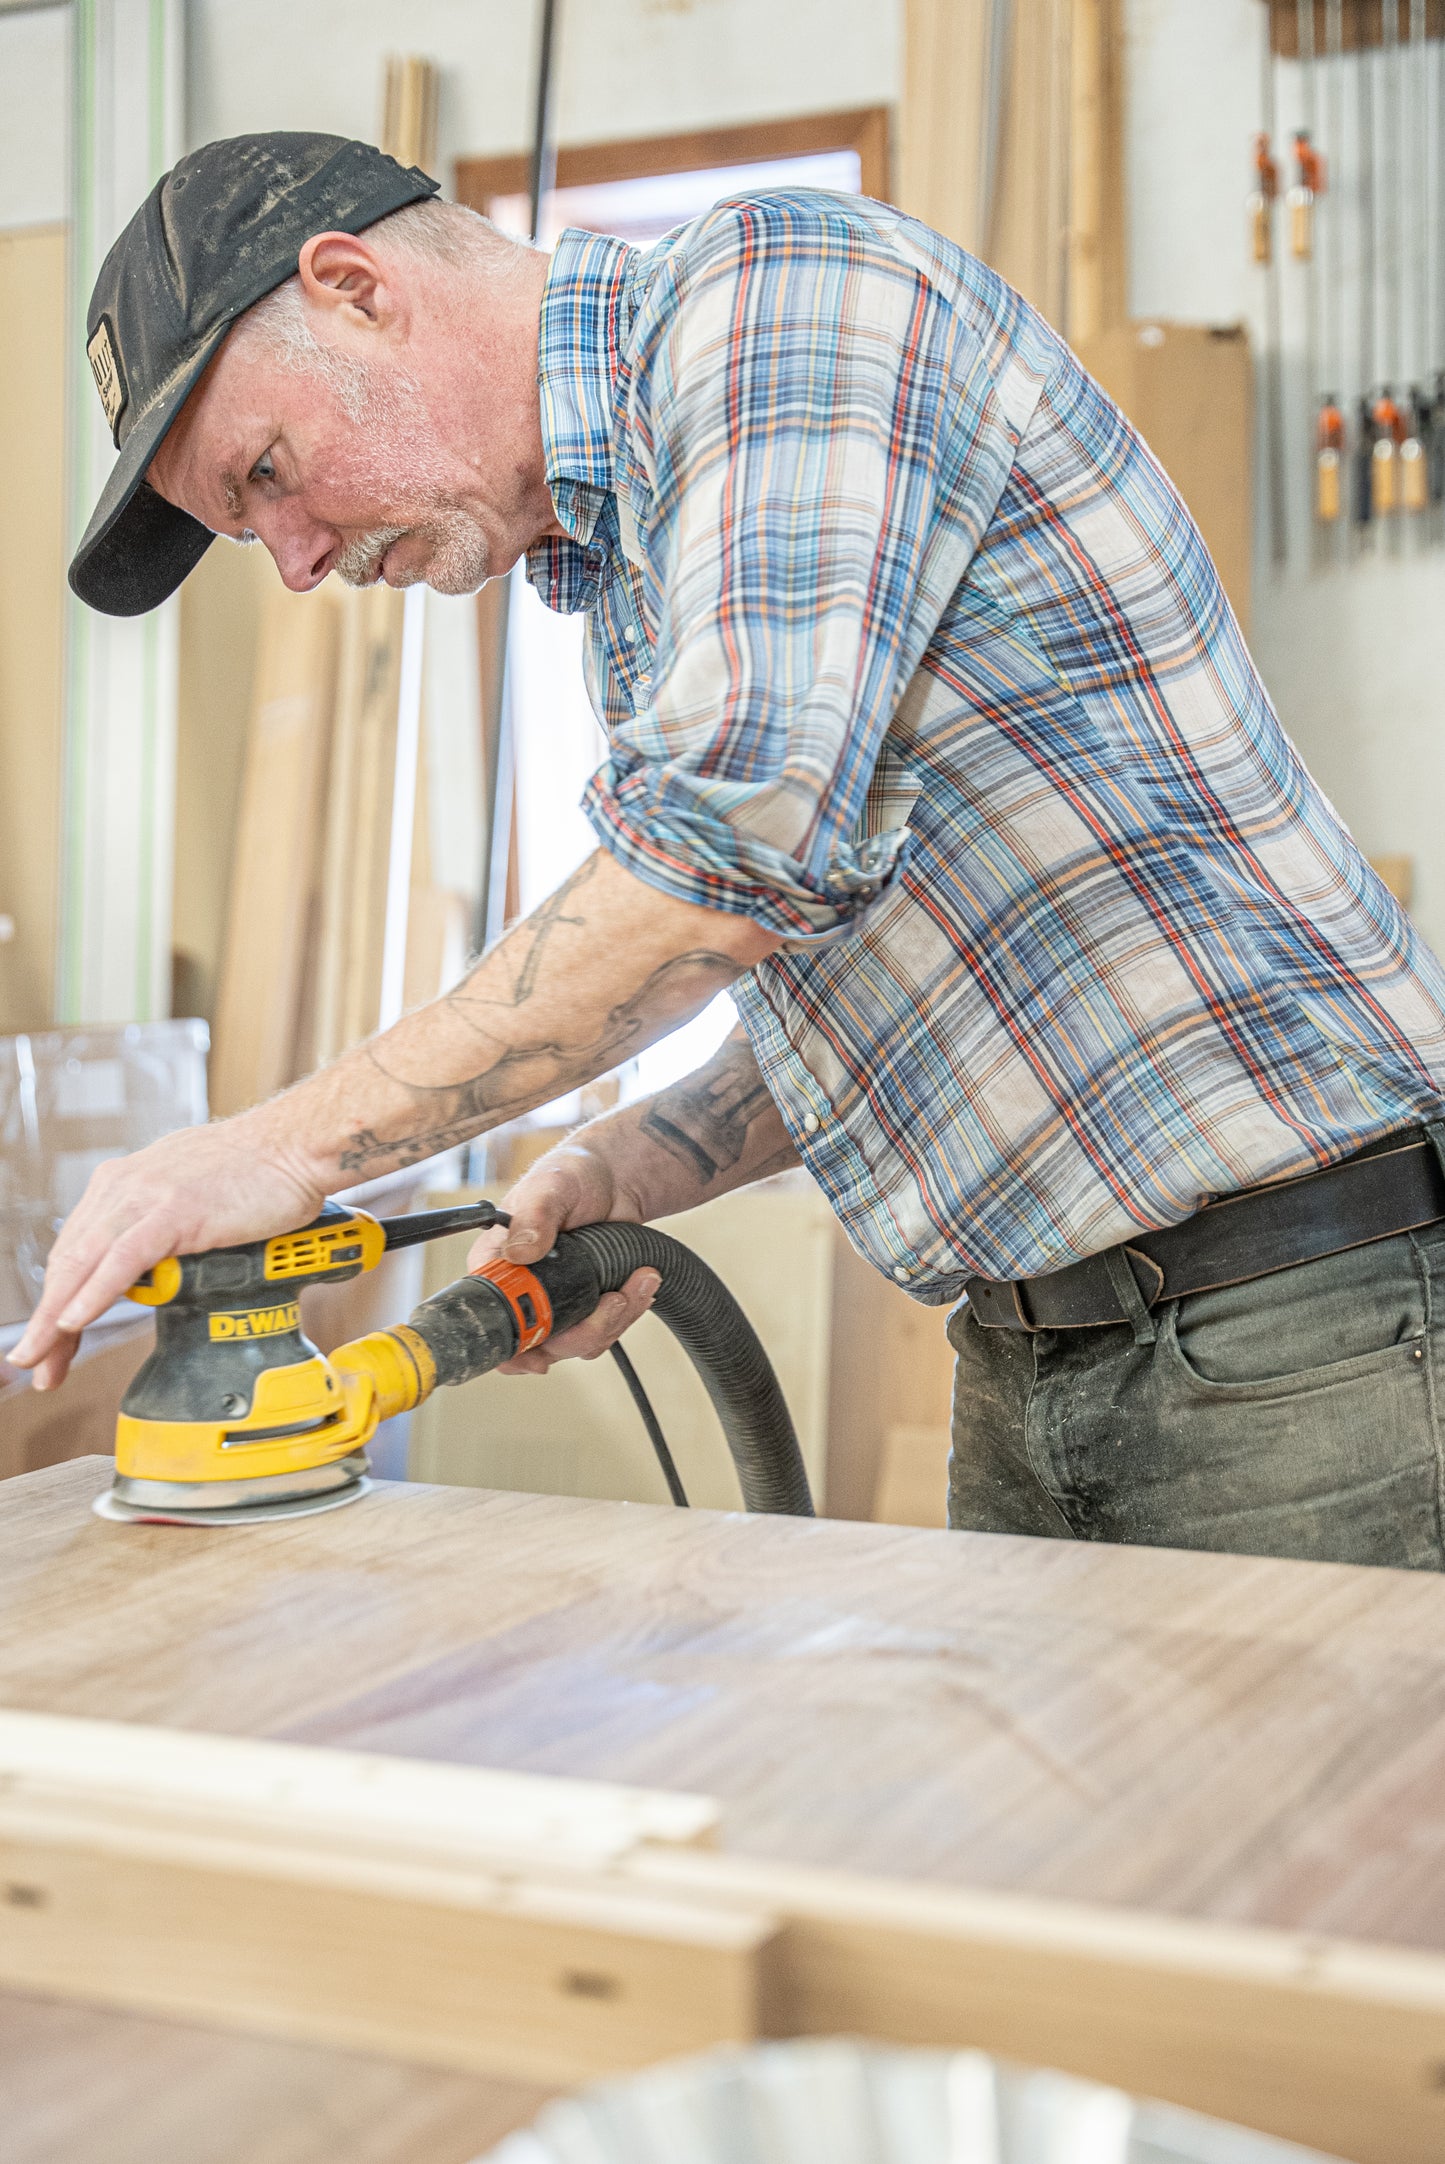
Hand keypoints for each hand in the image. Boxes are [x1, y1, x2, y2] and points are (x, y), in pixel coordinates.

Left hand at [10, 1112, 323, 1391]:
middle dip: (47, 1319)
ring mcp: (147, 1197)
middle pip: (68, 1261)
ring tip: (41, 1358)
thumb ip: (163, 1225)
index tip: (51, 1338)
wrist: (296, 1147)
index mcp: (123, 1183)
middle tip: (35, 1362)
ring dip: (56, 1318)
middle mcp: (124, 1186)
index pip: (75, 1250)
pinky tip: (74, 1321)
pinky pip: (123, 1260)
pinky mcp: (175, 1210)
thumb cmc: (259, 1172)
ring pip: (84, 1263)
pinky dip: (94, 1294)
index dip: (57, 1298)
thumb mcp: (191, 1197)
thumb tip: (156, 1265)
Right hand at [467, 1142, 659, 1375]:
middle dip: (582, 1333)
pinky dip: (628, 1312)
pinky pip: (604, 1330)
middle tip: (613, 1301)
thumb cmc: (571, 1174)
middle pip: (539, 1345)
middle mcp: (523, 1289)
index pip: (490, 1320)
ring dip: (614, 1320)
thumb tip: (520, 1252)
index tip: (540, 1356)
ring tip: (639, 1281)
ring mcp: (557, 1301)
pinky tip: (642, 1282)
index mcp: (498, 1265)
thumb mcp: (550, 1187)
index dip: (511, 1348)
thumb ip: (534, 1216)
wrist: (614, 1178)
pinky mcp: (588, 1305)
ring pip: (577, 1343)